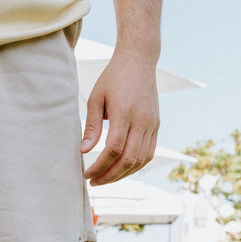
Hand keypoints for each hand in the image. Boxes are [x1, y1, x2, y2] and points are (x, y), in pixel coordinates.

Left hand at [81, 52, 159, 185]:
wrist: (139, 61)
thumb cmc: (113, 78)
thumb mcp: (96, 98)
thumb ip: (91, 127)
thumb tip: (84, 151)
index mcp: (124, 113)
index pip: (113, 150)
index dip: (99, 166)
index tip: (86, 174)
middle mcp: (142, 121)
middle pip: (128, 160)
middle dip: (109, 176)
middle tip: (94, 181)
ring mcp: (152, 124)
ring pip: (140, 161)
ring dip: (122, 174)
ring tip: (105, 178)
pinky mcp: (156, 126)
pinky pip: (148, 154)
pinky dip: (135, 166)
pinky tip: (121, 169)